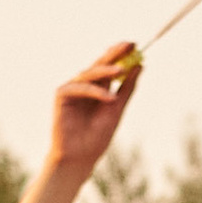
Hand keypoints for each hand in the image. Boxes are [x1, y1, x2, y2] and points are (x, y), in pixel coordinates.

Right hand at [44, 43, 142, 189]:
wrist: (80, 157)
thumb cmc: (97, 137)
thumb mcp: (117, 109)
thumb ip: (126, 87)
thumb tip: (140, 66)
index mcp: (97, 87)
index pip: (109, 66)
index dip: (120, 54)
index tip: (135, 44)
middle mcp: (84, 85)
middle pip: (99, 64)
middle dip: (114, 53)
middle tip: (128, 45)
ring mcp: (72, 89)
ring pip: (89, 73)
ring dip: (106, 71)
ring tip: (121, 70)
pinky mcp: (61, 96)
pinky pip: (79, 87)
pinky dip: (94, 91)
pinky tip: (109, 98)